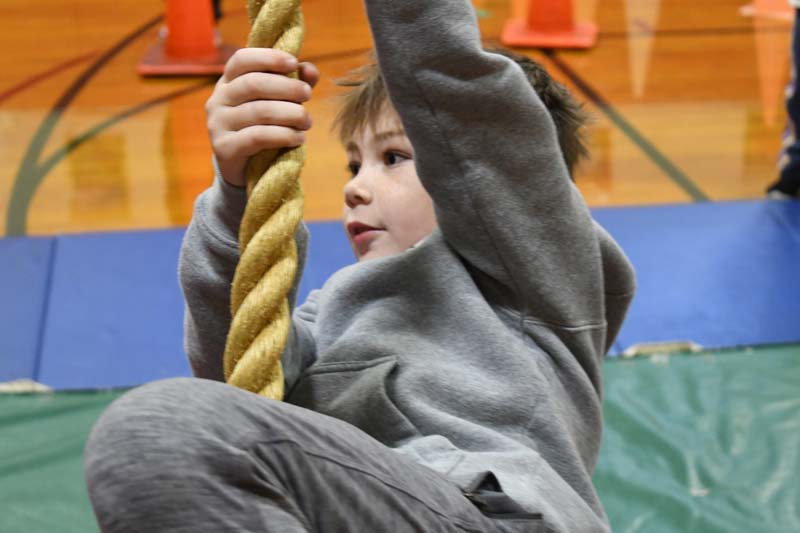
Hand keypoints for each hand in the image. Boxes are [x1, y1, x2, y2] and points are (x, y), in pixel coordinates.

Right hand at [206, 48, 319, 187]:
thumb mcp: (278, 101)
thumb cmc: (263, 126)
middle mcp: (218, 99)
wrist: (243, 167)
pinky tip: (299, 138)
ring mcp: (218, 123)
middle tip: (307, 95)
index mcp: (229, 81)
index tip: (294, 63)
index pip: (243, 59)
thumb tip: (310, 70)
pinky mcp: (224, 147)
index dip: (269, 57)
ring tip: (307, 121)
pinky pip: (258, 137)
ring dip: (290, 114)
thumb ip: (295, 82)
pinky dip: (283, 135)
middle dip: (286, 87)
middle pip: (254, 84)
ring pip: (259, 111)